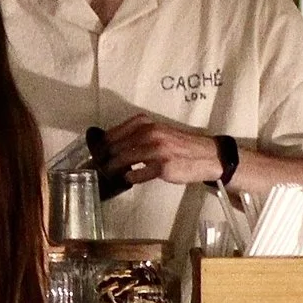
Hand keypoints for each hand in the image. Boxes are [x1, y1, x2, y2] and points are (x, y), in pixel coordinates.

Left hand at [94, 112, 226, 187]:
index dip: (102, 144)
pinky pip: (137, 174)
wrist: (207, 156)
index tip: (95, 153)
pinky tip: (129, 179)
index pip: (115, 132)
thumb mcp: (159, 132)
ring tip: (110, 174)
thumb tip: (113, 146)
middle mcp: (150, 132)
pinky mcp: (162, 166)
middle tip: (99, 167)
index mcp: (147, 123)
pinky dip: (130, 177)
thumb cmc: (180, 146)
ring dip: (114, 169)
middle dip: (105, 159)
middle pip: (116, 147)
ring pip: (124, 159)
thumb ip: (138, 136)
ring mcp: (156, 149)